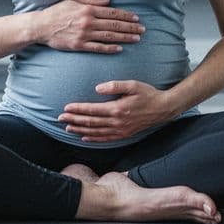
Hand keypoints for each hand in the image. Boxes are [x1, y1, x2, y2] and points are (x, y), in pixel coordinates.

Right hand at [35, 0, 144, 53]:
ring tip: (136, 39)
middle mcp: (88, 21)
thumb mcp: (73, 0)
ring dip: (125, 37)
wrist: (41, 26)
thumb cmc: (57, 11)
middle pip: (114, 24)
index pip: (112, 12)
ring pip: (109, 36)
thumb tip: (109, 1)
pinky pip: (98, 47)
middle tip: (142, 29)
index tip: (137, 18)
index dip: (126, 16)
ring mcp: (84, 34)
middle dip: (130, 27)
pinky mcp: (79, 45)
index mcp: (88, 9)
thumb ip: (92, 0)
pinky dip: (110, 48)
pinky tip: (120, 48)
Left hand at [59, 80, 176, 142]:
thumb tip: (97, 88)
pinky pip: (105, 139)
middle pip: (90, 122)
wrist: (163, 108)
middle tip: (60, 118)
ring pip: (95, 132)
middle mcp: (117, 122)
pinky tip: (84, 137)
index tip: (66, 107)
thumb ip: (114, 85)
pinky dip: (93, 138)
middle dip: (74, 120)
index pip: (92, 110)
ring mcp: (120, 130)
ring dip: (80, 130)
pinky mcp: (124, 134)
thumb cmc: (148, 94)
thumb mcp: (133, 85)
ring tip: (67, 127)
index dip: (77, 109)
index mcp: (117, 109)